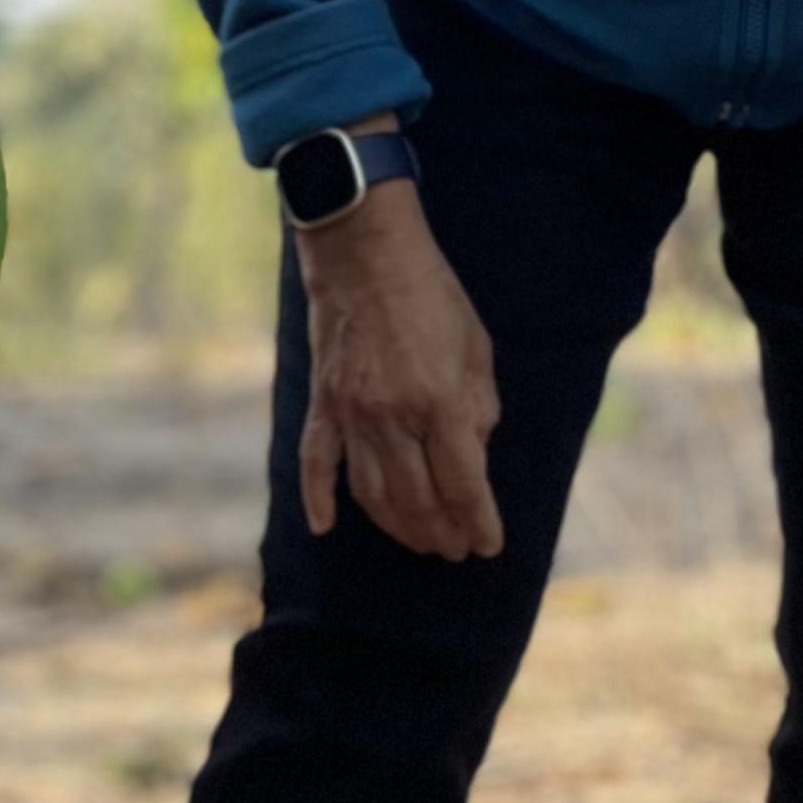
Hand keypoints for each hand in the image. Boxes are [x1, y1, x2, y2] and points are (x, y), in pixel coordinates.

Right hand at [298, 166, 503, 556]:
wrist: (364, 252)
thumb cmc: (431, 295)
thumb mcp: (477, 347)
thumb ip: (479, 407)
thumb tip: (474, 455)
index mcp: (440, 401)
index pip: (464, 485)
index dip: (479, 523)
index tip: (488, 546)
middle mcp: (393, 417)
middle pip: (418, 500)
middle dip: (441, 533)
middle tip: (454, 549)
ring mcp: (351, 414)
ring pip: (371, 493)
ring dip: (397, 527)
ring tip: (418, 541)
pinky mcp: (322, 404)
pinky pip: (315, 462)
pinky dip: (318, 499)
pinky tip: (325, 528)